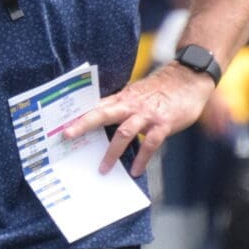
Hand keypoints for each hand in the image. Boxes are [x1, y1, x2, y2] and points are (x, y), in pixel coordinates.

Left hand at [61, 61, 214, 178]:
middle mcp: (131, 105)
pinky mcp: (163, 123)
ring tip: (103, 169)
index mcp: (122, 98)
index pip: (96, 106)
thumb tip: (100, 119)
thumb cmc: (161, 90)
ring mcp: (147, 114)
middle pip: (102, 113)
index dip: (78, 115)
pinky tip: (136, 170)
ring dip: (112, 152)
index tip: (60, 124)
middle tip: (66, 135)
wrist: (189, 78)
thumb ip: (120, 106)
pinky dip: (142, 158)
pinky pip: (150, 143)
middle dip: (83, 124)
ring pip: (124, 132)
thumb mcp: (136, 94)